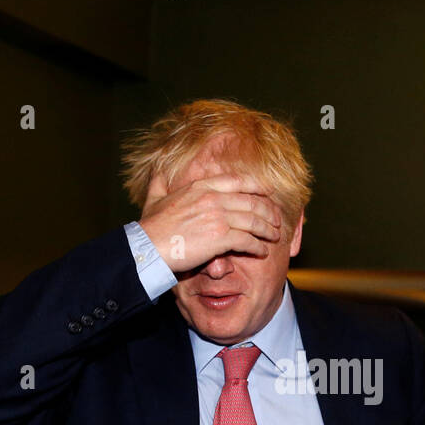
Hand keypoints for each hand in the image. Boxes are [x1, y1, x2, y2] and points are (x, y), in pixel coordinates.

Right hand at [138, 172, 282, 272]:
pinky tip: (262, 251)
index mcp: (202, 186)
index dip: (258, 186)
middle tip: (277, 220)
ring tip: (274, 236)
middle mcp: (213, 198)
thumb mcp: (154, 197)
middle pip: (253, 201)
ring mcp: (218, 217)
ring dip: (268, 230)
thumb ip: (160, 183)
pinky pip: (248, 241)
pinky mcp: (220, 238)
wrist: (148, 247)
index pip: (239, 181)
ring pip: (254, 221)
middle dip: (269, 211)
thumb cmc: (150, 226)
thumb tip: (157, 172)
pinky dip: (258, 247)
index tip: (269, 192)